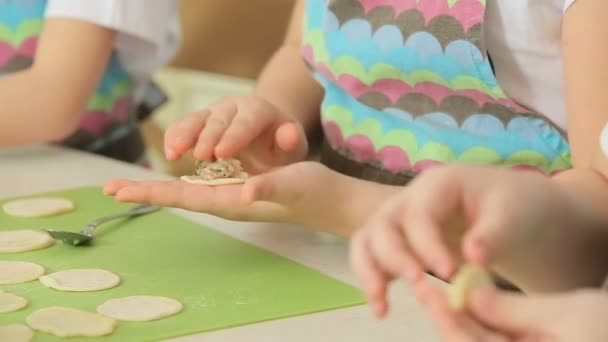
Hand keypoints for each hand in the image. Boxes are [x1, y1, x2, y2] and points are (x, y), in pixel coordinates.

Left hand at [104, 162, 381, 234]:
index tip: (120, 190)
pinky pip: (201, 185)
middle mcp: (226, 201)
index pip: (184, 197)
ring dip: (157, 189)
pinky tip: (172, 179)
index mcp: (232, 201)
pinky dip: (179, 183)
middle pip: (177, 197)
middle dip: (144, 193)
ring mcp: (232, 195)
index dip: (152, 193)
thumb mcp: (290, 184)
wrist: (328, 200)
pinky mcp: (240, 187)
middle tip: (108, 188)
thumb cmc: (311, 193)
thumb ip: (268, 187)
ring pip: (187, 191)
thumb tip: (245, 193)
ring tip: (129, 186)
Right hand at [164, 96, 307, 173]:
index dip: (234, 135)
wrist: (266, 136)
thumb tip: (291, 134)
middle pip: (219, 119)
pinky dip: (174, 138)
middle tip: (201, 156)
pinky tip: (170, 153)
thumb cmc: (280, 146)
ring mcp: (213, 113)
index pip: (247, 120)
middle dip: (208, 136)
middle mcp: (234, 106)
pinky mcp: (198, 122)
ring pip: (196, 119)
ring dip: (183, 135)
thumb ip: (291, 142)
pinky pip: (182, 127)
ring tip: (174, 153)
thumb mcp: (292, 146)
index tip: (223, 152)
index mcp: (259, 110)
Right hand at [350, 164, 573, 316]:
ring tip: (382, 306)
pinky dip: (372, 279)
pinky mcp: (399, 241)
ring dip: (369, 270)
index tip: (449, 273)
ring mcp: (400, 219)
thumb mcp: (512, 215)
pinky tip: (382, 309)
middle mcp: (410, 198)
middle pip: (383, 223)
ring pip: (368, 240)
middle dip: (394, 257)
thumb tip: (472, 257)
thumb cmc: (515, 208)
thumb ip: (492, 234)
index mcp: (438, 184)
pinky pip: (373, 257)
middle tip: (418, 285)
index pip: (419, 213)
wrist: (516, 210)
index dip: (427, 244)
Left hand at [413, 277, 607, 341]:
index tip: (430, 291)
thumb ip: (512, 310)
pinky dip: (479, 324)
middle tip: (423, 285)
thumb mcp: (566, 313)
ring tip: (437, 289)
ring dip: (458, 319)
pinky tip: (467, 302)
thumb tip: (468, 298)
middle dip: (445, 318)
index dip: (447, 320)